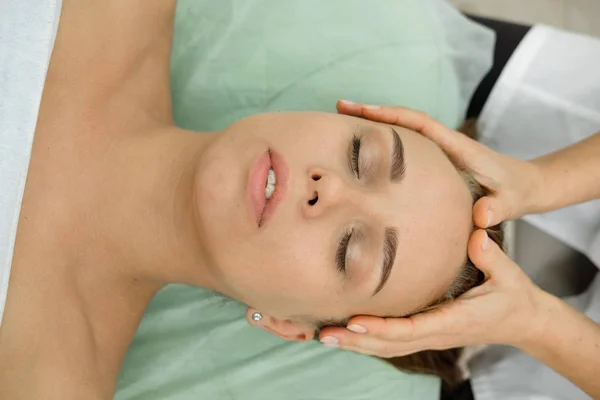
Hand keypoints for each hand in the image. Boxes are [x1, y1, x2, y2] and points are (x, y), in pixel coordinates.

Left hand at [318, 230, 553, 357]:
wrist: (524, 320)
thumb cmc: (513, 296)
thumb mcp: (508, 275)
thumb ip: (491, 257)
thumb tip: (477, 237)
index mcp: (454, 321)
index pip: (412, 329)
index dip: (381, 328)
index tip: (354, 323)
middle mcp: (439, 333)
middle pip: (391, 345)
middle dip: (356, 342)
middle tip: (323, 334)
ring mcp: (432, 336)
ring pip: (389, 347)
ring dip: (357, 344)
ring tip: (324, 336)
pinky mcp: (429, 332)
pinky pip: (394, 341)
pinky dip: (369, 340)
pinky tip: (348, 333)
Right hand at [336, 101, 543, 226]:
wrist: (524, 187)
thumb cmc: (516, 193)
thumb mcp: (512, 202)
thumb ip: (499, 208)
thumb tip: (482, 216)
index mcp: (458, 147)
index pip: (420, 123)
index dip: (390, 115)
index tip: (362, 110)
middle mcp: (444, 143)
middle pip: (403, 120)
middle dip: (372, 112)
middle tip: (339, 108)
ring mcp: (437, 151)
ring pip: (401, 132)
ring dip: (373, 125)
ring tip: (342, 123)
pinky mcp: (433, 161)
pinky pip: (404, 147)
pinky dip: (382, 143)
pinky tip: (363, 150)